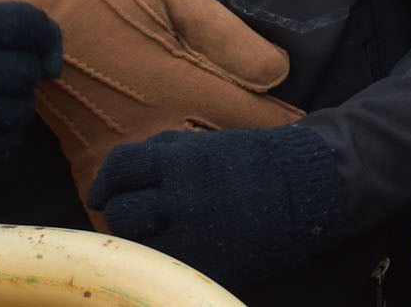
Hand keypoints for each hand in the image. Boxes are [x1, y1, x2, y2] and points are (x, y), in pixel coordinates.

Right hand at [0, 0, 60, 165]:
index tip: (34, 42)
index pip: (25, 23)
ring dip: (19, 104)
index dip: (43, 34)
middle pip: (26, 71)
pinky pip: (5, 145)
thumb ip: (26, 27)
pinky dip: (7, 135)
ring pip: (21, 111)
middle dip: (26, 71)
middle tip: (2, 71)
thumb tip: (55, 70)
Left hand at [88, 121, 344, 285]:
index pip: (121, 167)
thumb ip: (163, 152)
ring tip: (157, 232)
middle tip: (137, 213)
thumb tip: (116, 173)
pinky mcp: (205, 265)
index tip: (103, 192)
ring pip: (136, 246)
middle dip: (124, 211)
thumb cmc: (254, 162)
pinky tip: (180, 246)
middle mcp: (181, 199)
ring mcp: (193, 237)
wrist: (307, 190)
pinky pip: (165, 266)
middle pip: (122, 212)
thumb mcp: (207, 144)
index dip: (107, 180)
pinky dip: (165, 257)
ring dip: (139, 239)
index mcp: (182, 161)